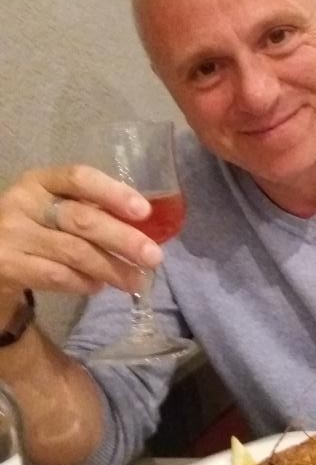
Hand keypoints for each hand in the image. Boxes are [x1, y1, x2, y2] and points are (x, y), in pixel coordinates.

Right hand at [0, 166, 162, 296]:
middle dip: (123, 239)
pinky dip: (84, 283)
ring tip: (136, 280)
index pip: (79, 178)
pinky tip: (99, 286)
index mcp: (40, 181)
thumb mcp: (53, 209)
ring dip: (111, 268)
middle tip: (153, 257)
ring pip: (74, 252)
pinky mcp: (7, 266)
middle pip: (82, 219)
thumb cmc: (34, 229)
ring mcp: (11, 235)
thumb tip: (143, 226)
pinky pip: (57, 276)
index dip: (113, 193)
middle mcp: (23, 202)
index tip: (144, 212)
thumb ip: (89, 210)